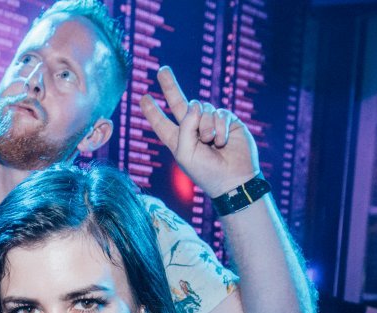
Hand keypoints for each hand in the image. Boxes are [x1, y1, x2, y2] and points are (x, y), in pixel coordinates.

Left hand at [140, 66, 259, 197]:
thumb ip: (184, 128)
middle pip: (178, 101)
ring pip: (201, 108)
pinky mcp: (227, 120)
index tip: (143, 98)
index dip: (152, 111)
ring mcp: (210, 122)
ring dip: (205, 126)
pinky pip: (219, 112)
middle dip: (169, 85)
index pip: (161, 122)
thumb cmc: (206, 172)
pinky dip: (219, 127)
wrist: (233, 179)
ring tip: (211, 143)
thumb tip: (195, 104)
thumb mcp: (185, 153)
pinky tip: (223, 142)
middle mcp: (192, 128)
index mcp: (177, 140)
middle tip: (161, 69)